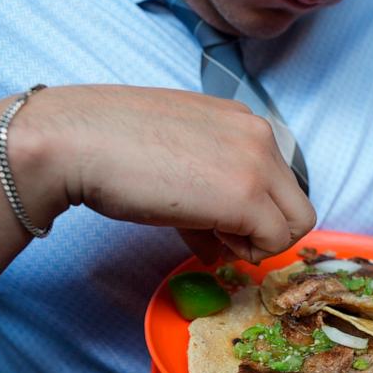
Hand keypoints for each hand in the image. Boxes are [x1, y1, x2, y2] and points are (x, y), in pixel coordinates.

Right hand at [13, 85, 315, 262]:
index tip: (217, 221)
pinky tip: (207, 241)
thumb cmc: (110, 146)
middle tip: (219, 237)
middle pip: (296, 203)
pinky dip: (248, 253)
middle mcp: (259, 135)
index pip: (278, 179)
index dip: (253, 210)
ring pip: (296, 224)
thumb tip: (220, 244)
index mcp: (242, 119)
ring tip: (209, 238)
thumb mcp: (175, 160)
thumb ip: (209, 193)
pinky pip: (276, 242)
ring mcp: (257, 165)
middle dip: (263, 229)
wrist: (76, 141)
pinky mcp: (245, 198)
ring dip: (257, 242)